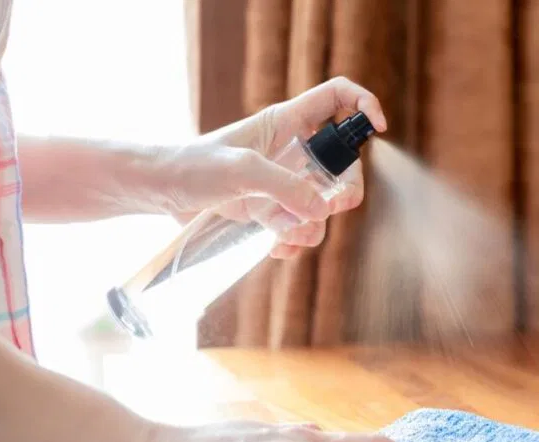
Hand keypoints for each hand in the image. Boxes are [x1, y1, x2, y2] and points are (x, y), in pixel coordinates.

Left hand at [203, 76, 388, 258]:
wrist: (160, 192)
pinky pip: (302, 229)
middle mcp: (294, 152)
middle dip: (345, 191)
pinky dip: (294, 242)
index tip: (378, 129)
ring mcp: (285, 184)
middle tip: (330, 207)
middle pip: (345, 166)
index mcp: (288, 123)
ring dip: (312, 226)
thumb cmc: (193, 165)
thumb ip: (284, 188)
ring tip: (280, 234)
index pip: (338, 98)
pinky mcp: (273, 211)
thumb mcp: (240, 171)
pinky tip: (272, 245)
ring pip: (324, 207)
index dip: (364, 105)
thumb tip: (322, 211)